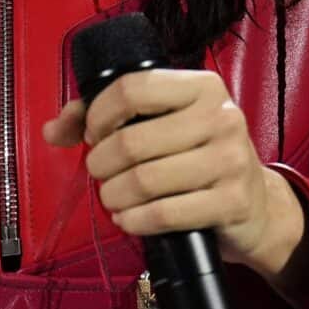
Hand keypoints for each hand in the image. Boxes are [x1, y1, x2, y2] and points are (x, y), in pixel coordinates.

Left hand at [42, 68, 296, 272]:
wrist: (255, 205)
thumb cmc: (198, 157)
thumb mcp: (163, 124)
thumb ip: (104, 118)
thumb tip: (53, 130)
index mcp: (202, 87)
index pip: (132, 88)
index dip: (99, 114)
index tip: (93, 135)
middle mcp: (221, 117)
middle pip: (132, 141)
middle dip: (101, 164)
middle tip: (101, 173)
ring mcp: (230, 160)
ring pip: (145, 180)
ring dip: (114, 195)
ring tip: (113, 197)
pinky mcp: (231, 202)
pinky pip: (165, 214)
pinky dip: (135, 221)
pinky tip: (129, 219)